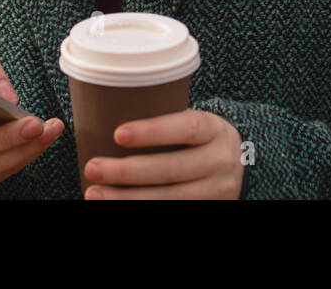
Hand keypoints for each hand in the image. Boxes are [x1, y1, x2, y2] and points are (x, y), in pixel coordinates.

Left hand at [83, 108, 243, 198]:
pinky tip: (117, 206)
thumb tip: (102, 117)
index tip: (117, 134)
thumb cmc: (198, 138)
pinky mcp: (209, 209)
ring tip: (94, 193)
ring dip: (127, 198)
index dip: (152, 132)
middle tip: (92, 168)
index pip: (186, 128)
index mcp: (214, 130)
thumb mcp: (193, 122)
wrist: (238, 164)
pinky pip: (173, 213)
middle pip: (171, 168)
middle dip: (127, 171)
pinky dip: (142, 210)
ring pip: (171, 199)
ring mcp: (218, 191)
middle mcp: (220, 162)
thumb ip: (164, 122)